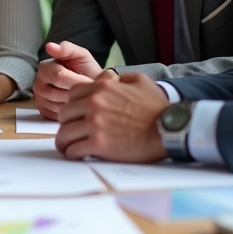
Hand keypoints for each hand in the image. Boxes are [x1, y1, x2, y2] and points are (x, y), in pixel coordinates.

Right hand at [34, 41, 102, 120]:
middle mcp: (38, 83)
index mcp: (45, 67)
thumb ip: (67, 48)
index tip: (89, 81)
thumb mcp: (81, 55)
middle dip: (75, 93)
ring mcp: (39, 98)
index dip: (76, 81)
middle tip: (88, 91)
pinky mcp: (44, 111)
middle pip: (56, 93)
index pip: (58, 77)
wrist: (91, 85)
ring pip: (56, 106)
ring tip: (82, 97)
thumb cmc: (86, 70)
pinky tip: (75, 104)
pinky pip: (55, 116)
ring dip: (73, 103)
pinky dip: (68, 112)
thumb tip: (49, 46)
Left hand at [54, 71, 169, 161]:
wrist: (168, 129)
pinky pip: (74, 150)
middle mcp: (94, 104)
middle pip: (64, 114)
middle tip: (71, 133)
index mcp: (102, 88)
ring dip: (65, 142)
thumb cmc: (157, 108)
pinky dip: (73, 154)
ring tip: (69, 147)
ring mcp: (94, 124)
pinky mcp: (98, 145)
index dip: (73, 106)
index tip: (76, 115)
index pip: (72, 95)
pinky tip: (78, 155)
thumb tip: (110, 78)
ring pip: (64, 134)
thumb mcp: (141, 82)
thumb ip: (122, 78)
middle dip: (67, 124)